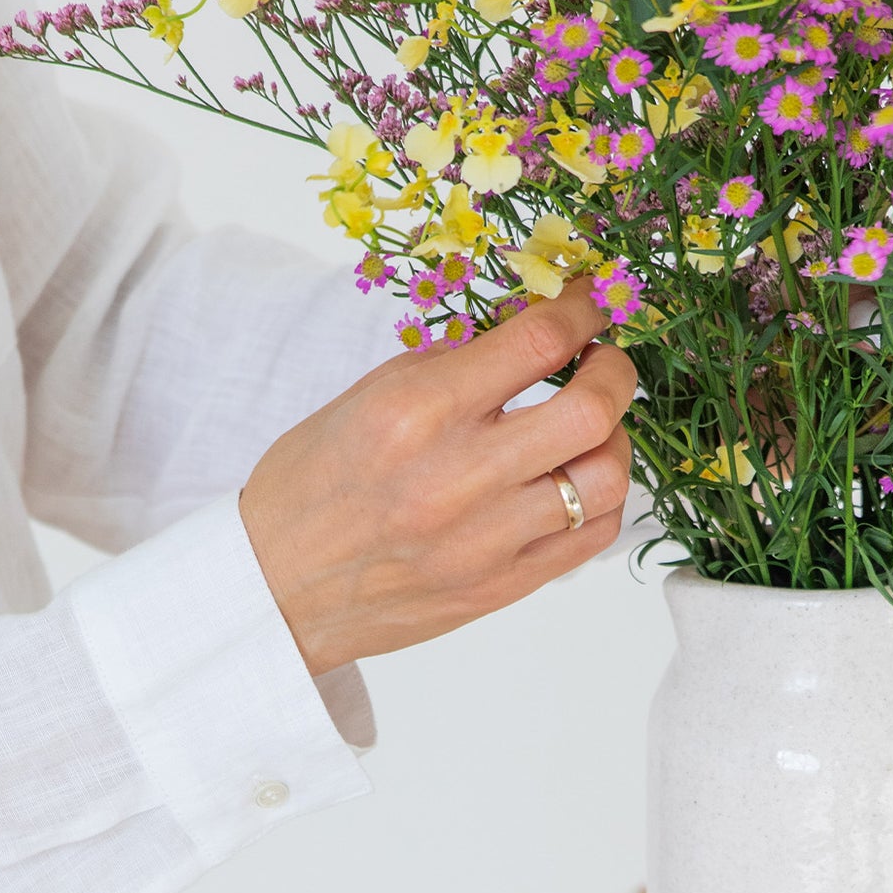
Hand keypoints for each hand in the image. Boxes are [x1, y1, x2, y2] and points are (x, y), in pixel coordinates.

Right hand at [239, 279, 636, 677]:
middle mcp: (459, 477)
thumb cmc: (310, 489)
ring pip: (607, 480)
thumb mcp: (364, 399)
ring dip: (615, 441)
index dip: (585, 310)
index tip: (594, 301)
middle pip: (593, 411)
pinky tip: (576, 482)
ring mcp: (486, 541)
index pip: (539, 342)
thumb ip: (450, 365)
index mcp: (418, 412)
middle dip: (615, 373)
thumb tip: (527, 331)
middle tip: (603, 364)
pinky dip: (600, 500)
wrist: (277, 590)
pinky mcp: (500, 588)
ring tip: (591, 430)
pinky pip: (591, 538)